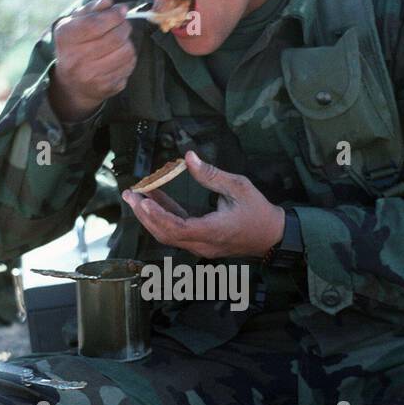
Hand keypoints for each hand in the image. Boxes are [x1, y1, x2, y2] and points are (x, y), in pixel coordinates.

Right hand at [50, 0, 137, 120]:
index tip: (121, 10)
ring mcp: (91, 76)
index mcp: (66, 38)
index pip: (96, 23)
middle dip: (124, 26)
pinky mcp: (106, 87)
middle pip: (115, 37)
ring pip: (126, 52)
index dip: (114, 14)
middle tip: (123, 24)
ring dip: (128, 42)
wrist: (72, 85)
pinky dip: (129, 58)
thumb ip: (91, 9)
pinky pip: (129, 67)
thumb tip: (109, 2)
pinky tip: (120, 55)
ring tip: (121, 41)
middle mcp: (76, 59)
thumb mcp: (74, 24)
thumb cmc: (75, 46)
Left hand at [121, 151, 285, 257]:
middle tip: (130, 195)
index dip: (157, 215)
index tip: (143, 201)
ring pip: (168, 236)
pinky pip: (177, 233)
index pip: (177, 228)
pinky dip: (164, 217)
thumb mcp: (239, 187)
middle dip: (145, 215)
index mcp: (213, 231)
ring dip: (151, 217)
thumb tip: (189, 157)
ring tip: (136, 196)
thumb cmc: (258, 211)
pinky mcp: (201, 244)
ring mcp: (201, 247)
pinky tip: (154, 200)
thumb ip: (211, 174)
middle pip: (166, 234)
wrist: (272, 236)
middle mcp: (203, 244)